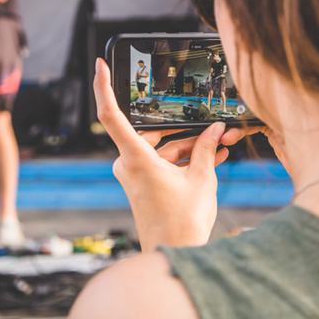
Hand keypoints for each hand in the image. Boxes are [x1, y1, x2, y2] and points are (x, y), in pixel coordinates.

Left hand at [94, 58, 248, 250]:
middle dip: (183, 130)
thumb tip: (214, 129)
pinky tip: (211, 156)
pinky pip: (162, 161)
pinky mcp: (141, 183)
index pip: (111, 115)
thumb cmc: (182, 222)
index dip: (104, 87)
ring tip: (218, 146)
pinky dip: (183, 158)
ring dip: (189, 147)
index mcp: (136, 159)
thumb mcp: (201, 179)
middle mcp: (128, 164)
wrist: (174, 254)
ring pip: (162, 147)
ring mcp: (133, 174)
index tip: (100, 65)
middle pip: (152, 132)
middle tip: (210, 127)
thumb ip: (205, 149)